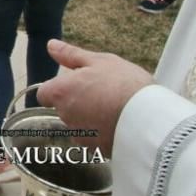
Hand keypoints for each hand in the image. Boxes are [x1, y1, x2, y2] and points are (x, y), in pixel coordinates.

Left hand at [36, 40, 152, 156]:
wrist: (150, 119)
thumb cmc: (124, 84)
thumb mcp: (99, 61)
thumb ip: (70, 55)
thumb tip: (51, 45)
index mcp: (62, 92)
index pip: (44, 93)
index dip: (58, 88)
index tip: (76, 84)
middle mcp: (65, 116)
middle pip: (63, 108)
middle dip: (77, 101)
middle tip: (102, 92)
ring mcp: (81, 136)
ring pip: (79, 125)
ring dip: (90, 118)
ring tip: (114, 108)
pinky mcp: (97, 150)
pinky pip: (94, 139)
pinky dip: (102, 132)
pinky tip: (119, 123)